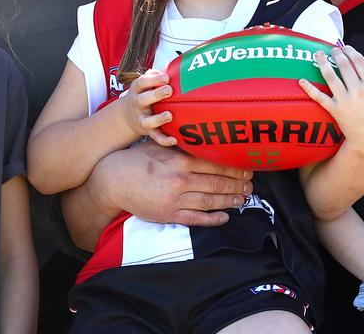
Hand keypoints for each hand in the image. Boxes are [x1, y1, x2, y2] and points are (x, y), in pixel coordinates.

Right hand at [98, 140, 253, 226]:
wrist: (113, 181)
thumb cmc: (137, 160)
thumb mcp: (161, 148)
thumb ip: (183, 148)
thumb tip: (206, 144)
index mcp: (180, 161)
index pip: (216, 165)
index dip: (234, 169)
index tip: (247, 169)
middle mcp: (181, 180)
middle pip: (217, 183)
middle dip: (237, 185)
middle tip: (251, 185)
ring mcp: (176, 200)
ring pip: (210, 202)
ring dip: (230, 201)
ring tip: (244, 199)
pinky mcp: (169, 215)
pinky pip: (196, 219)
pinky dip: (212, 219)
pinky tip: (225, 217)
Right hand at [113, 69, 177, 145]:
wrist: (127, 116)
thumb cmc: (144, 94)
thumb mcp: (145, 83)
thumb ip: (156, 75)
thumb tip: (172, 67)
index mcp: (138, 90)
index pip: (142, 82)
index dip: (153, 79)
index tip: (166, 77)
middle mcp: (138, 104)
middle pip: (143, 99)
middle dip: (156, 95)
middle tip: (169, 90)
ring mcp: (142, 118)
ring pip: (148, 121)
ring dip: (159, 118)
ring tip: (169, 115)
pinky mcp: (147, 131)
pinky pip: (156, 137)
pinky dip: (164, 140)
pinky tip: (175, 139)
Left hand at [300, 47, 363, 153]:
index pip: (359, 62)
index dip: (351, 51)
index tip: (346, 48)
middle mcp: (357, 91)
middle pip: (344, 66)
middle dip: (337, 54)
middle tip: (333, 50)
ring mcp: (345, 100)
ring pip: (331, 77)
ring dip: (323, 63)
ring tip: (318, 54)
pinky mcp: (335, 110)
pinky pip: (320, 98)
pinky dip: (309, 89)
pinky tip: (301, 80)